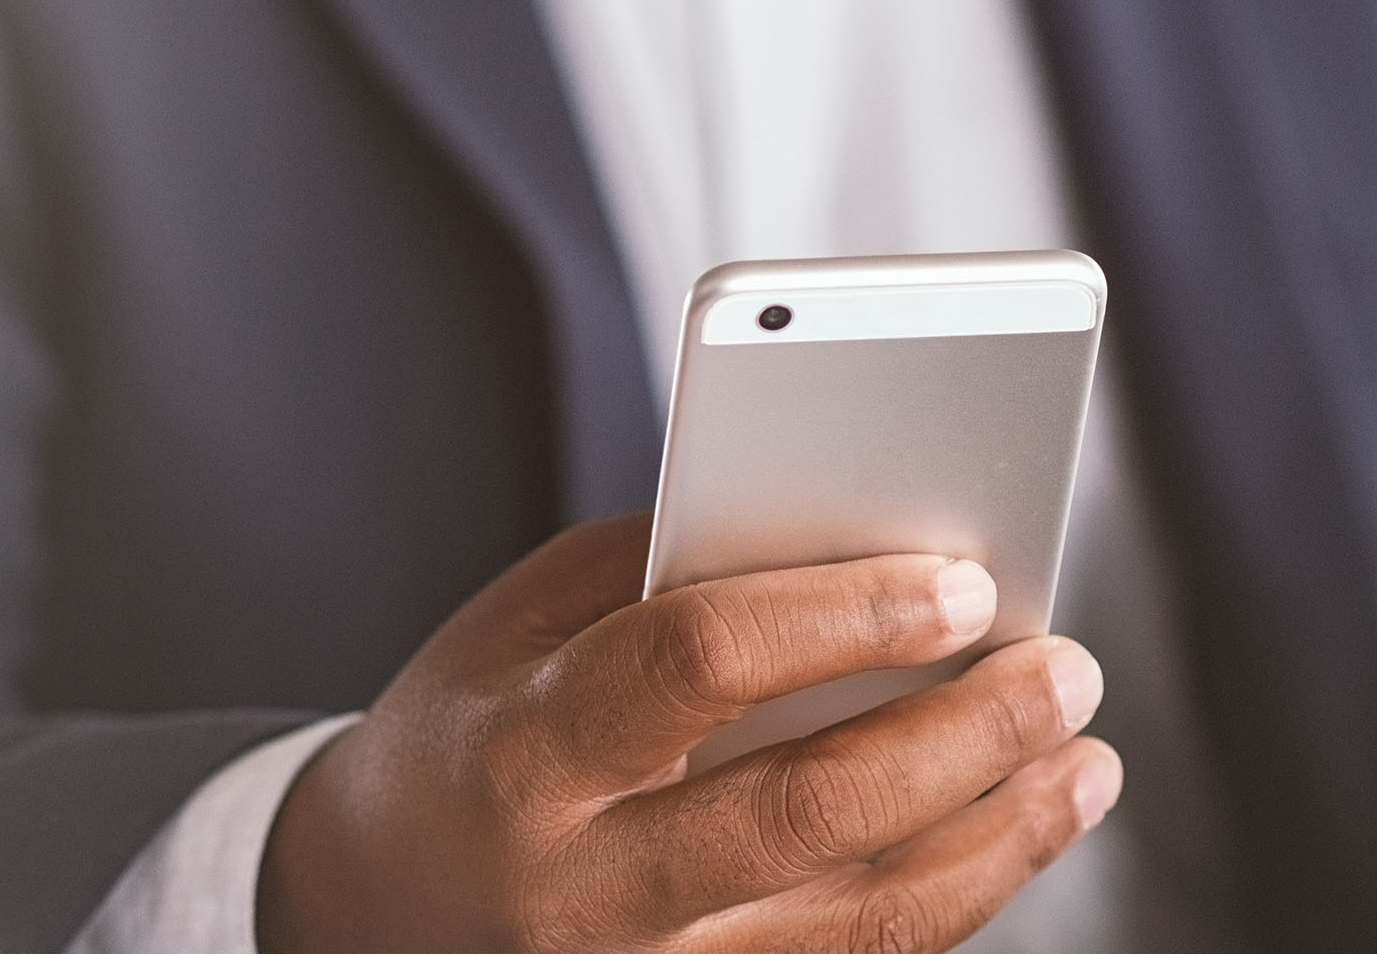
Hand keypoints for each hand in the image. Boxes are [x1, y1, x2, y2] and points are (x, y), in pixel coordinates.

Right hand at [256, 513, 1119, 953]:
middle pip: (808, 811)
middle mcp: (585, 886)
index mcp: (532, 746)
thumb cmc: (474, 722)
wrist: (375, 898)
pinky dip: (953, 898)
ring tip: (1081, 757)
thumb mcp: (535, 616)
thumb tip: (850, 542)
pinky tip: (1008, 831)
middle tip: (1061, 666)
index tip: (957, 575)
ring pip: (862, 923)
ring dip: (997, 833)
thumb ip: (677, 573)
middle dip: (960, 734)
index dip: (838, 613)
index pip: (697, 662)